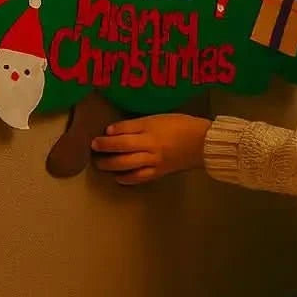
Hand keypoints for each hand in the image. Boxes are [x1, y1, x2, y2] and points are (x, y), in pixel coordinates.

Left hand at [91, 114, 211, 184]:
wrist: (203, 143)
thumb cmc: (182, 125)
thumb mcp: (161, 117)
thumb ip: (139, 124)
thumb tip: (114, 131)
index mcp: (152, 127)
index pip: (126, 129)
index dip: (111, 132)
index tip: (100, 133)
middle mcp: (151, 144)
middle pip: (122, 147)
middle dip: (105, 149)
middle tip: (94, 148)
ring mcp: (154, 161)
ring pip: (126, 164)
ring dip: (110, 165)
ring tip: (100, 163)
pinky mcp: (158, 173)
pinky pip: (138, 178)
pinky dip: (125, 178)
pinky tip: (118, 177)